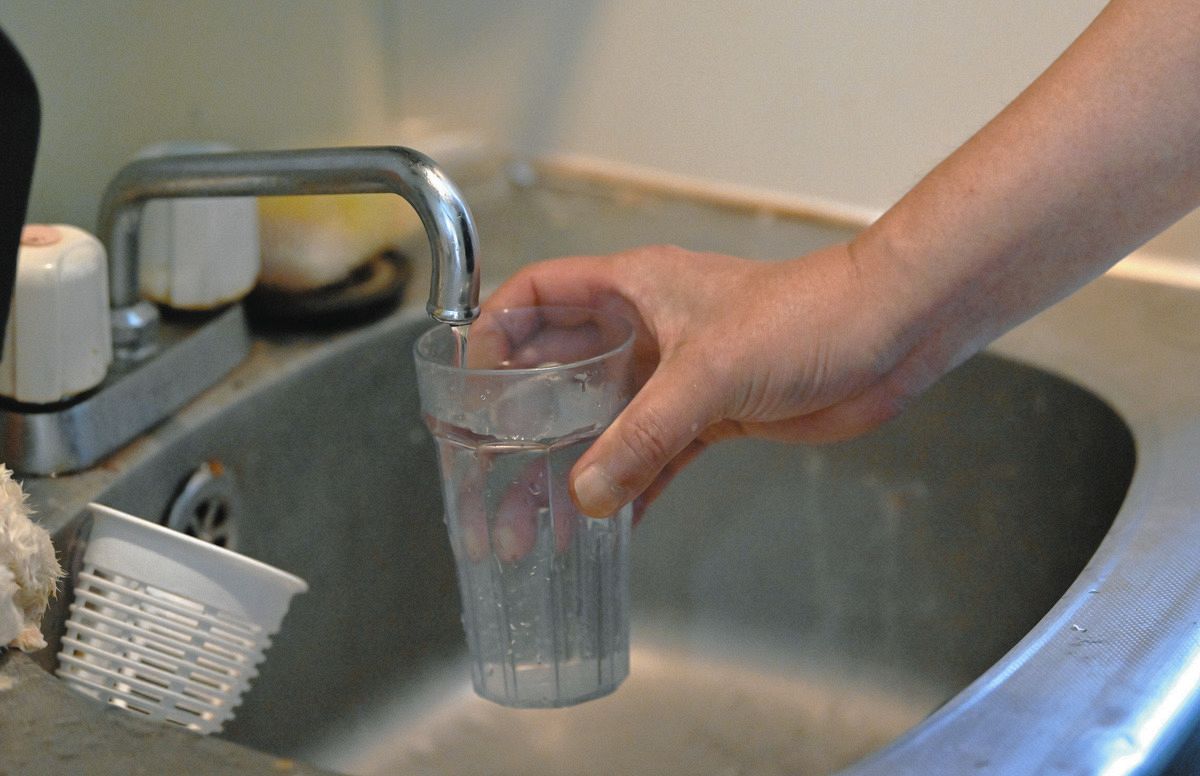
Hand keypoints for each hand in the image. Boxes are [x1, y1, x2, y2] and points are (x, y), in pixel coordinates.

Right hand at [483, 243, 924, 518]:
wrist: (887, 336)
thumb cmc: (807, 316)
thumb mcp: (709, 371)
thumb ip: (643, 434)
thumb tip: (586, 493)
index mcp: (634, 288)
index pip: (540, 294)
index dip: (496, 329)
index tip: (468, 378)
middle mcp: (648, 329)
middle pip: (562, 368)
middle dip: (523, 418)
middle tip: (487, 470)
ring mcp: (678, 374)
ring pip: (605, 420)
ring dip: (572, 466)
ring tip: (536, 522)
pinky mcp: (712, 414)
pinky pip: (654, 454)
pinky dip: (631, 487)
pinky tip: (607, 526)